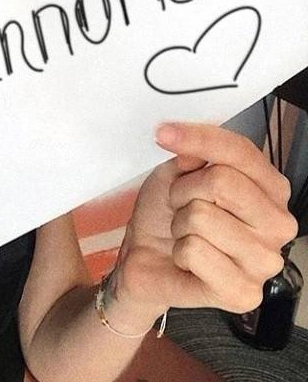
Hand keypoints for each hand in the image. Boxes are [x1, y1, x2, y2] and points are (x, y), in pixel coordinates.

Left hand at [106, 121, 298, 327]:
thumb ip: (191, 155)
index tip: (164, 133)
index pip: (241, 151)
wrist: (148, 260)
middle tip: (179, 205)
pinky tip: (188, 261)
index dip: (198, 138)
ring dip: (180, 223)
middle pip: (222, 181)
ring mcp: (265, 261)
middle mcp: (277, 224)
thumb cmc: (168, 215)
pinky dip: (179, 251)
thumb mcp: (175, 172)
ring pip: (202, 216)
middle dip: (184, 189)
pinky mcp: (244, 293)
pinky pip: (194, 251)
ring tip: (185, 234)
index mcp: (270, 189)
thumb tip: (195, 150)